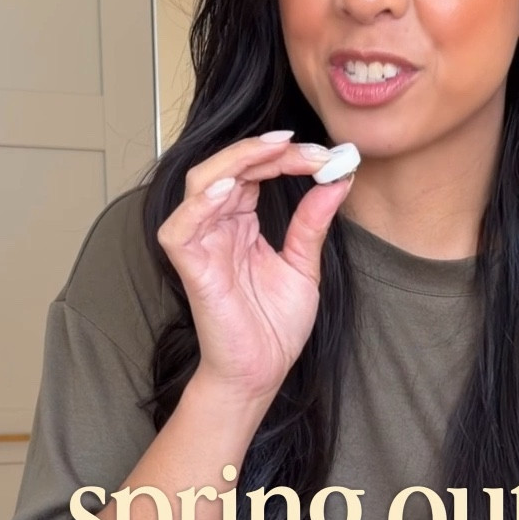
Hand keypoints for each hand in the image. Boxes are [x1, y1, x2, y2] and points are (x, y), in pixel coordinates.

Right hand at [157, 133, 352, 403]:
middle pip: (226, 167)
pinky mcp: (190, 268)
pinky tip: (232, 189)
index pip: (254, 172)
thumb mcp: (303, 266)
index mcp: (241, 223)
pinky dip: (200, 204)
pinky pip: (180, 228)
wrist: (261, 372)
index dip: (285, 158)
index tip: (324, 154)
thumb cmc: (274, 326)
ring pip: (200, 184)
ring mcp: (201, 245)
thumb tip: (338, 181)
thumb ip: (312, 223)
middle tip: (305, 147)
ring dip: (236, 162)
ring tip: (275, 152)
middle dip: (263, 150)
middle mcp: (217, 227)